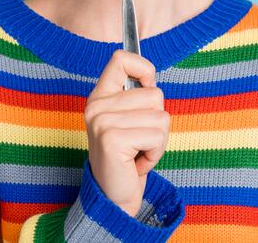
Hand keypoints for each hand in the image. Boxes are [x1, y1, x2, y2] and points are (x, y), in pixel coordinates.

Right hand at [84, 49, 169, 216]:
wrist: (113, 198)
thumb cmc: (127, 157)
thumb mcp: (129, 120)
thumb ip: (137, 96)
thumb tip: (150, 76)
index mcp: (100, 96)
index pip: (121, 58)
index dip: (144, 69)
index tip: (146, 88)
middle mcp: (97, 105)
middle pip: (154, 93)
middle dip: (157, 120)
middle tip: (139, 139)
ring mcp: (102, 122)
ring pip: (160, 116)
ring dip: (158, 139)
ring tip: (138, 151)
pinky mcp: (112, 140)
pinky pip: (157, 136)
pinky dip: (155, 153)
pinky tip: (137, 163)